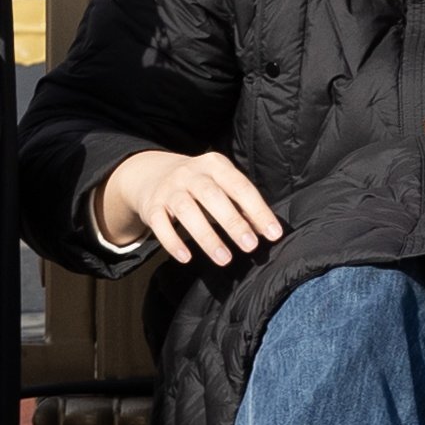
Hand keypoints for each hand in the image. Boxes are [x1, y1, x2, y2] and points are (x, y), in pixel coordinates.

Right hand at [95, 149, 283, 267]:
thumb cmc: (198, 185)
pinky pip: (159, 223)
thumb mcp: (221, 185)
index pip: (240, 186)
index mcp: (214, 165)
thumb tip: (265, 230)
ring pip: (186, 210)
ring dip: (206, 236)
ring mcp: (168, 189)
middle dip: (233, 222)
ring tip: (224, 259)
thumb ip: (242, 205)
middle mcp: (190, 173)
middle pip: (212, 195)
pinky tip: (186, 258)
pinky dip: (172, 241)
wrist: (152, 175)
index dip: (258, 210)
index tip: (273, 234)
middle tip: (250, 246)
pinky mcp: (151, 206)